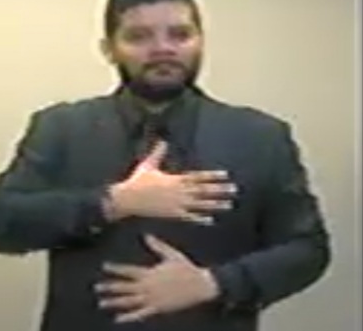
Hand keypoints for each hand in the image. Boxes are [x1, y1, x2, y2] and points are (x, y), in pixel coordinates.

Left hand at [97, 235, 219, 322]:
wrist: (202, 286)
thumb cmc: (187, 269)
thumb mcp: (172, 255)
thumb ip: (157, 246)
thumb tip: (146, 235)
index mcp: (150, 273)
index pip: (128, 271)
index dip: (115, 269)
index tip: (104, 267)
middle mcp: (148, 287)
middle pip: (125, 287)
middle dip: (110, 287)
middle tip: (96, 288)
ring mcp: (153, 299)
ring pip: (130, 301)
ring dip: (115, 302)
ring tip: (102, 303)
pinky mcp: (159, 308)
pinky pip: (141, 314)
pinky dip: (129, 317)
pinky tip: (119, 319)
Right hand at [107, 141, 235, 222]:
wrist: (128, 199)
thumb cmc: (137, 181)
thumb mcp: (147, 165)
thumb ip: (158, 153)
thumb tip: (163, 141)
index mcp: (175, 179)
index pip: (198, 177)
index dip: (213, 176)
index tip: (226, 175)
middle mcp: (179, 192)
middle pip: (203, 191)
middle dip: (220, 190)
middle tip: (234, 190)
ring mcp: (177, 204)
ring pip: (200, 204)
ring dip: (215, 205)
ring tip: (229, 205)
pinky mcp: (173, 214)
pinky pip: (189, 217)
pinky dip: (200, 219)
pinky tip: (211, 220)